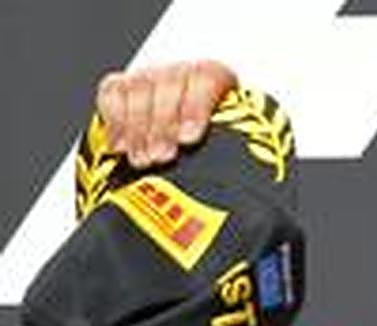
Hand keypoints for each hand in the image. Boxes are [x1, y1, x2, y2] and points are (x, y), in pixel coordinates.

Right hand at [95, 60, 237, 168]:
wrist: (191, 134)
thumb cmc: (217, 142)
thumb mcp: (233, 142)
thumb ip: (237, 149)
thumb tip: (244, 181)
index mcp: (216, 78)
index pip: (206, 80)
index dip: (195, 108)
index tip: (189, 139)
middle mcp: (182, 73)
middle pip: (169, 86)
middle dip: (163, 126)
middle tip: (162, 157)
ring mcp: (151, 77)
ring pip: (139, 91)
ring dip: (138, 130)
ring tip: (142, 160)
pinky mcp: (123, 86)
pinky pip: (112, 94)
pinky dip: (114, 121)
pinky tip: (119, 148)